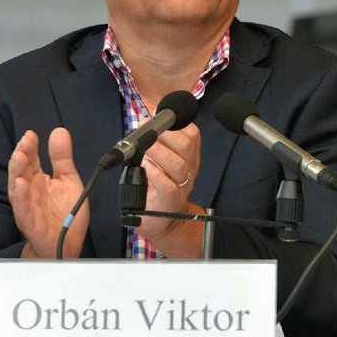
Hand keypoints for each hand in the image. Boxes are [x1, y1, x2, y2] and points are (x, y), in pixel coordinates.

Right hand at [8, 127, 88, 258]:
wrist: (68, 245)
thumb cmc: (65, 213)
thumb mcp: (69, 180)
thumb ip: (62, 158)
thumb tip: (59, 130)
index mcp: (38, 180)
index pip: (31, 159)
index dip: (30, 147)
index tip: (31, 134)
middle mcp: (29, 191)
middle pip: (21, 170)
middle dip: (22, 155)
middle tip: (25, 141)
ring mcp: (28, 206)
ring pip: (18, 187)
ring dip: (17, 172)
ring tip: (19, 157)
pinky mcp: (30, 222)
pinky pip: (23, 208)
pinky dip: (21, 196)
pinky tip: (20, 184)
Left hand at [138, 123, 200, 247]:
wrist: (163, 221)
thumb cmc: (157, 186)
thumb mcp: (159, 159)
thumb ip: (156, 140)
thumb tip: (145, 116)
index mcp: (188, 156)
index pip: (192, 134)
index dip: (177, 122)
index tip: (158, 115)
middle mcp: (189, 170)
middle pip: (187, 146)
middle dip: (166, 133)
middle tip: (146, 128)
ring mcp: (182, 187)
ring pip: (179, 165)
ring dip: (159, 152)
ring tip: (144, 147)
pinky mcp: (170, 202)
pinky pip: (169, 187)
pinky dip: (157, 174)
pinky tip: (147, 167)